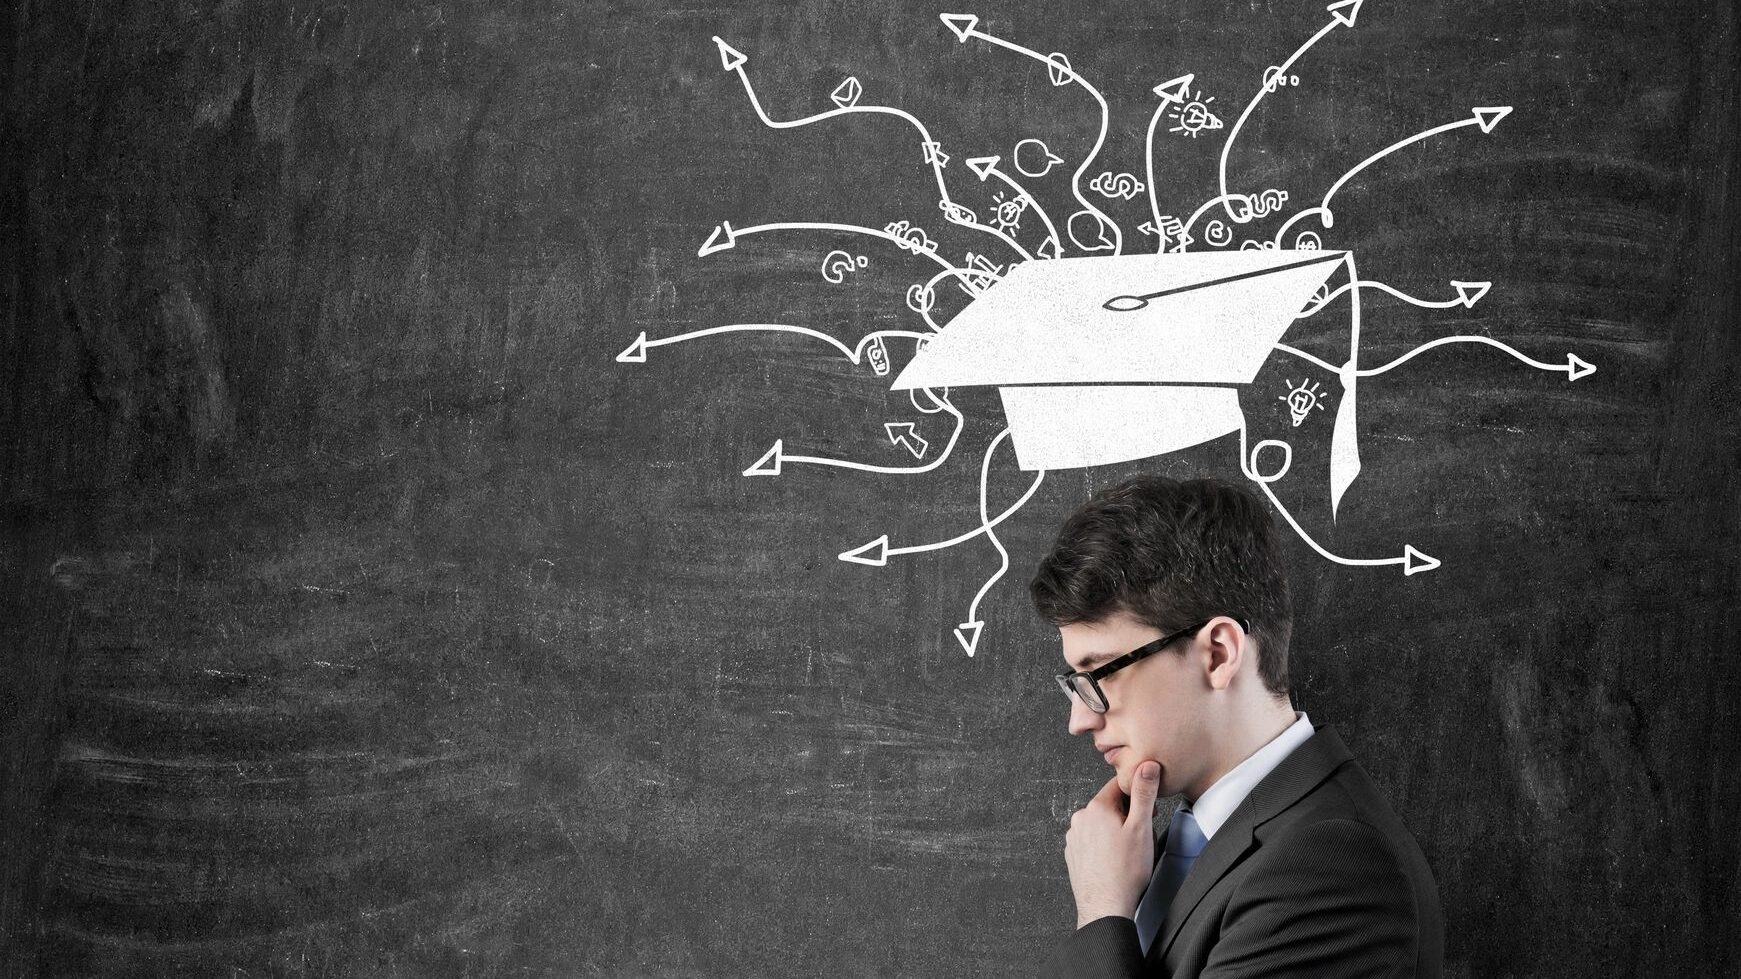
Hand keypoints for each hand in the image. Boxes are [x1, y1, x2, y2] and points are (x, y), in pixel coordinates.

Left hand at [1064, 760, 1160, 928]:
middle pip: (1109, 805)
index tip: (1148, 808)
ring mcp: (1074, 837)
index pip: (1119, 786)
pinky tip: (1115, 860)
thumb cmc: (1125, 872)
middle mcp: (1080, 819)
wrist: (1106, 907)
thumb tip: (1147, 766)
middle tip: (1141, 834)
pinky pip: (1092, 840)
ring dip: (1115, 830)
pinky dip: (1104, 845)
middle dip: (1127, 814)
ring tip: (1128, 850)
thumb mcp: (1141, 827)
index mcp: (1096, 807)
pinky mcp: (1074, 854)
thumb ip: (1144, 793)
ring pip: (1100, 823)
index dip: (1138, 795)